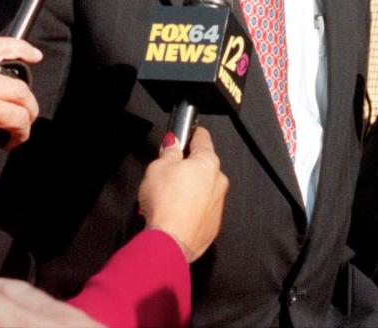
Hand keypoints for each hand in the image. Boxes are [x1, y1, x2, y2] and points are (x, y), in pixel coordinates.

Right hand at [139, 127, 228, 261]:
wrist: (170, 243)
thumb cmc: (165, 203)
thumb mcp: (158, 167)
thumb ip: (169, 152)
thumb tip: (173, 143)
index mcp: (208, 162)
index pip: (203, 138)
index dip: (192, 134)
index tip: (187, 133)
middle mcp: (219, 182)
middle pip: (202, 167)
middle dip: (186, 168)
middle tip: (166, 174)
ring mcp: (218, 205)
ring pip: (202, 190)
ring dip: (187, 191)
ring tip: (165, 199)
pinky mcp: (213, 226)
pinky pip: (200, 211)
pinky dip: (189, 210)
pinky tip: (173, 214)